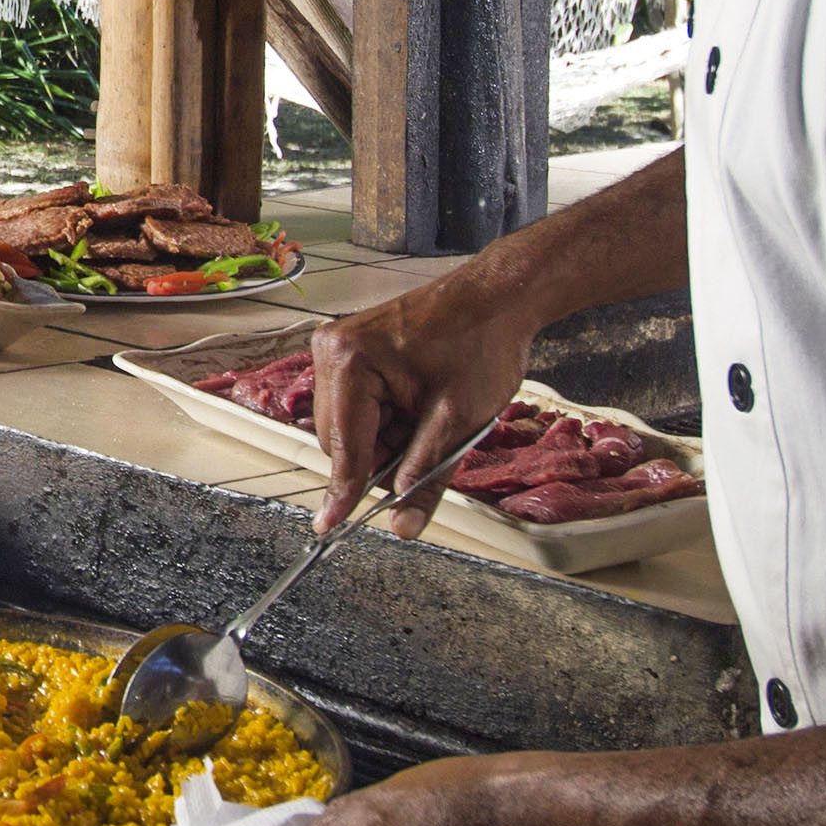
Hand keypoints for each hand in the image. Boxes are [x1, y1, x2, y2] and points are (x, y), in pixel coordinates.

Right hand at [308, 268, 532, 536]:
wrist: (497, 296)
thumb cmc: (482, 346)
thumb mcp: (458, 422)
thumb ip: (425, 477)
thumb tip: (403, 525)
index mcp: (350, 362)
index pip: (343, 446)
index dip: (343, 492)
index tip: (328, 529)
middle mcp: (330, 350)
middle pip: (338, 438)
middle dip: (377, 460)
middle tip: (424, 459)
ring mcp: (336, 347)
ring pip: (347, 424)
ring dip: (382, 440)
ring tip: (428, 422)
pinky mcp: (349, 349)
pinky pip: (354, 405)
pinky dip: (383, 421)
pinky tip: (416, 409)